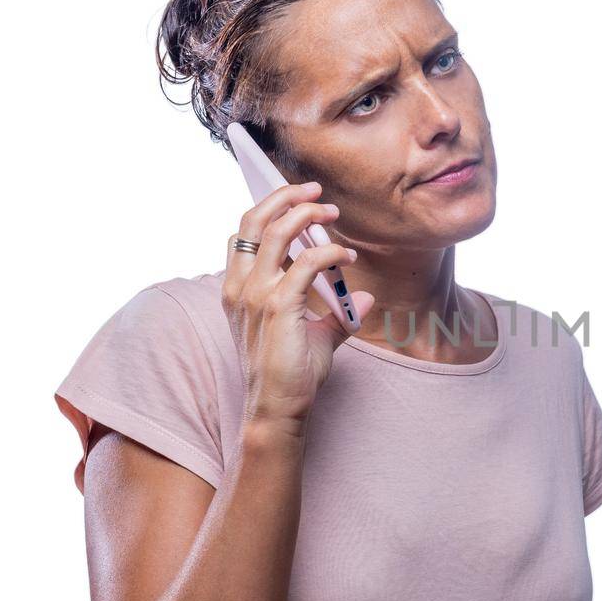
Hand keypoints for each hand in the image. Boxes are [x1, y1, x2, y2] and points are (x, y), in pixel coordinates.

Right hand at [222, 181, 376, 429]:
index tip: (298, 197)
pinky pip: (307, 263)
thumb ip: (334, 312)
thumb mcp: (312, 335)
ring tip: (332, 212)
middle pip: (253, 220)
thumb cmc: (290, 375)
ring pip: (275, 231)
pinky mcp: (279, 306)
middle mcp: (240, 287)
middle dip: (285, 196)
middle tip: (316, 191)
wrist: (277, 409)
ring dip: (306, 213)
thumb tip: (364, 297)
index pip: (243, 232)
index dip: (268, 207)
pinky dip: (330, 252)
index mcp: (237, 288)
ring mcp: (255, 295)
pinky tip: (347, 258)